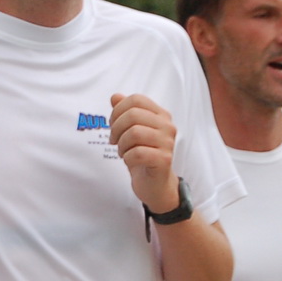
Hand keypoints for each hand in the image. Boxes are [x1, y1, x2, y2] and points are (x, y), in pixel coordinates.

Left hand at [108, 93, 178, 211]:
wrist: (155, 184)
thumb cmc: (143, 155)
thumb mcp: (131, 131)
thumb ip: (125, 112)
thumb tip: (115, 96)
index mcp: (161, 115)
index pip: (136, 100)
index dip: (118, 110)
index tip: (113, 124)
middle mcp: (167, 126)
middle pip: (133, 115)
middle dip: (116, 128)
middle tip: (114, 141)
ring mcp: (168, 143)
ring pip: (134, 133)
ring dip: (121, 144)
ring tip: (123, 151)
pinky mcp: (164, 160)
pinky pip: (137, 153)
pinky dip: (127, 157)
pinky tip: (129, 160)